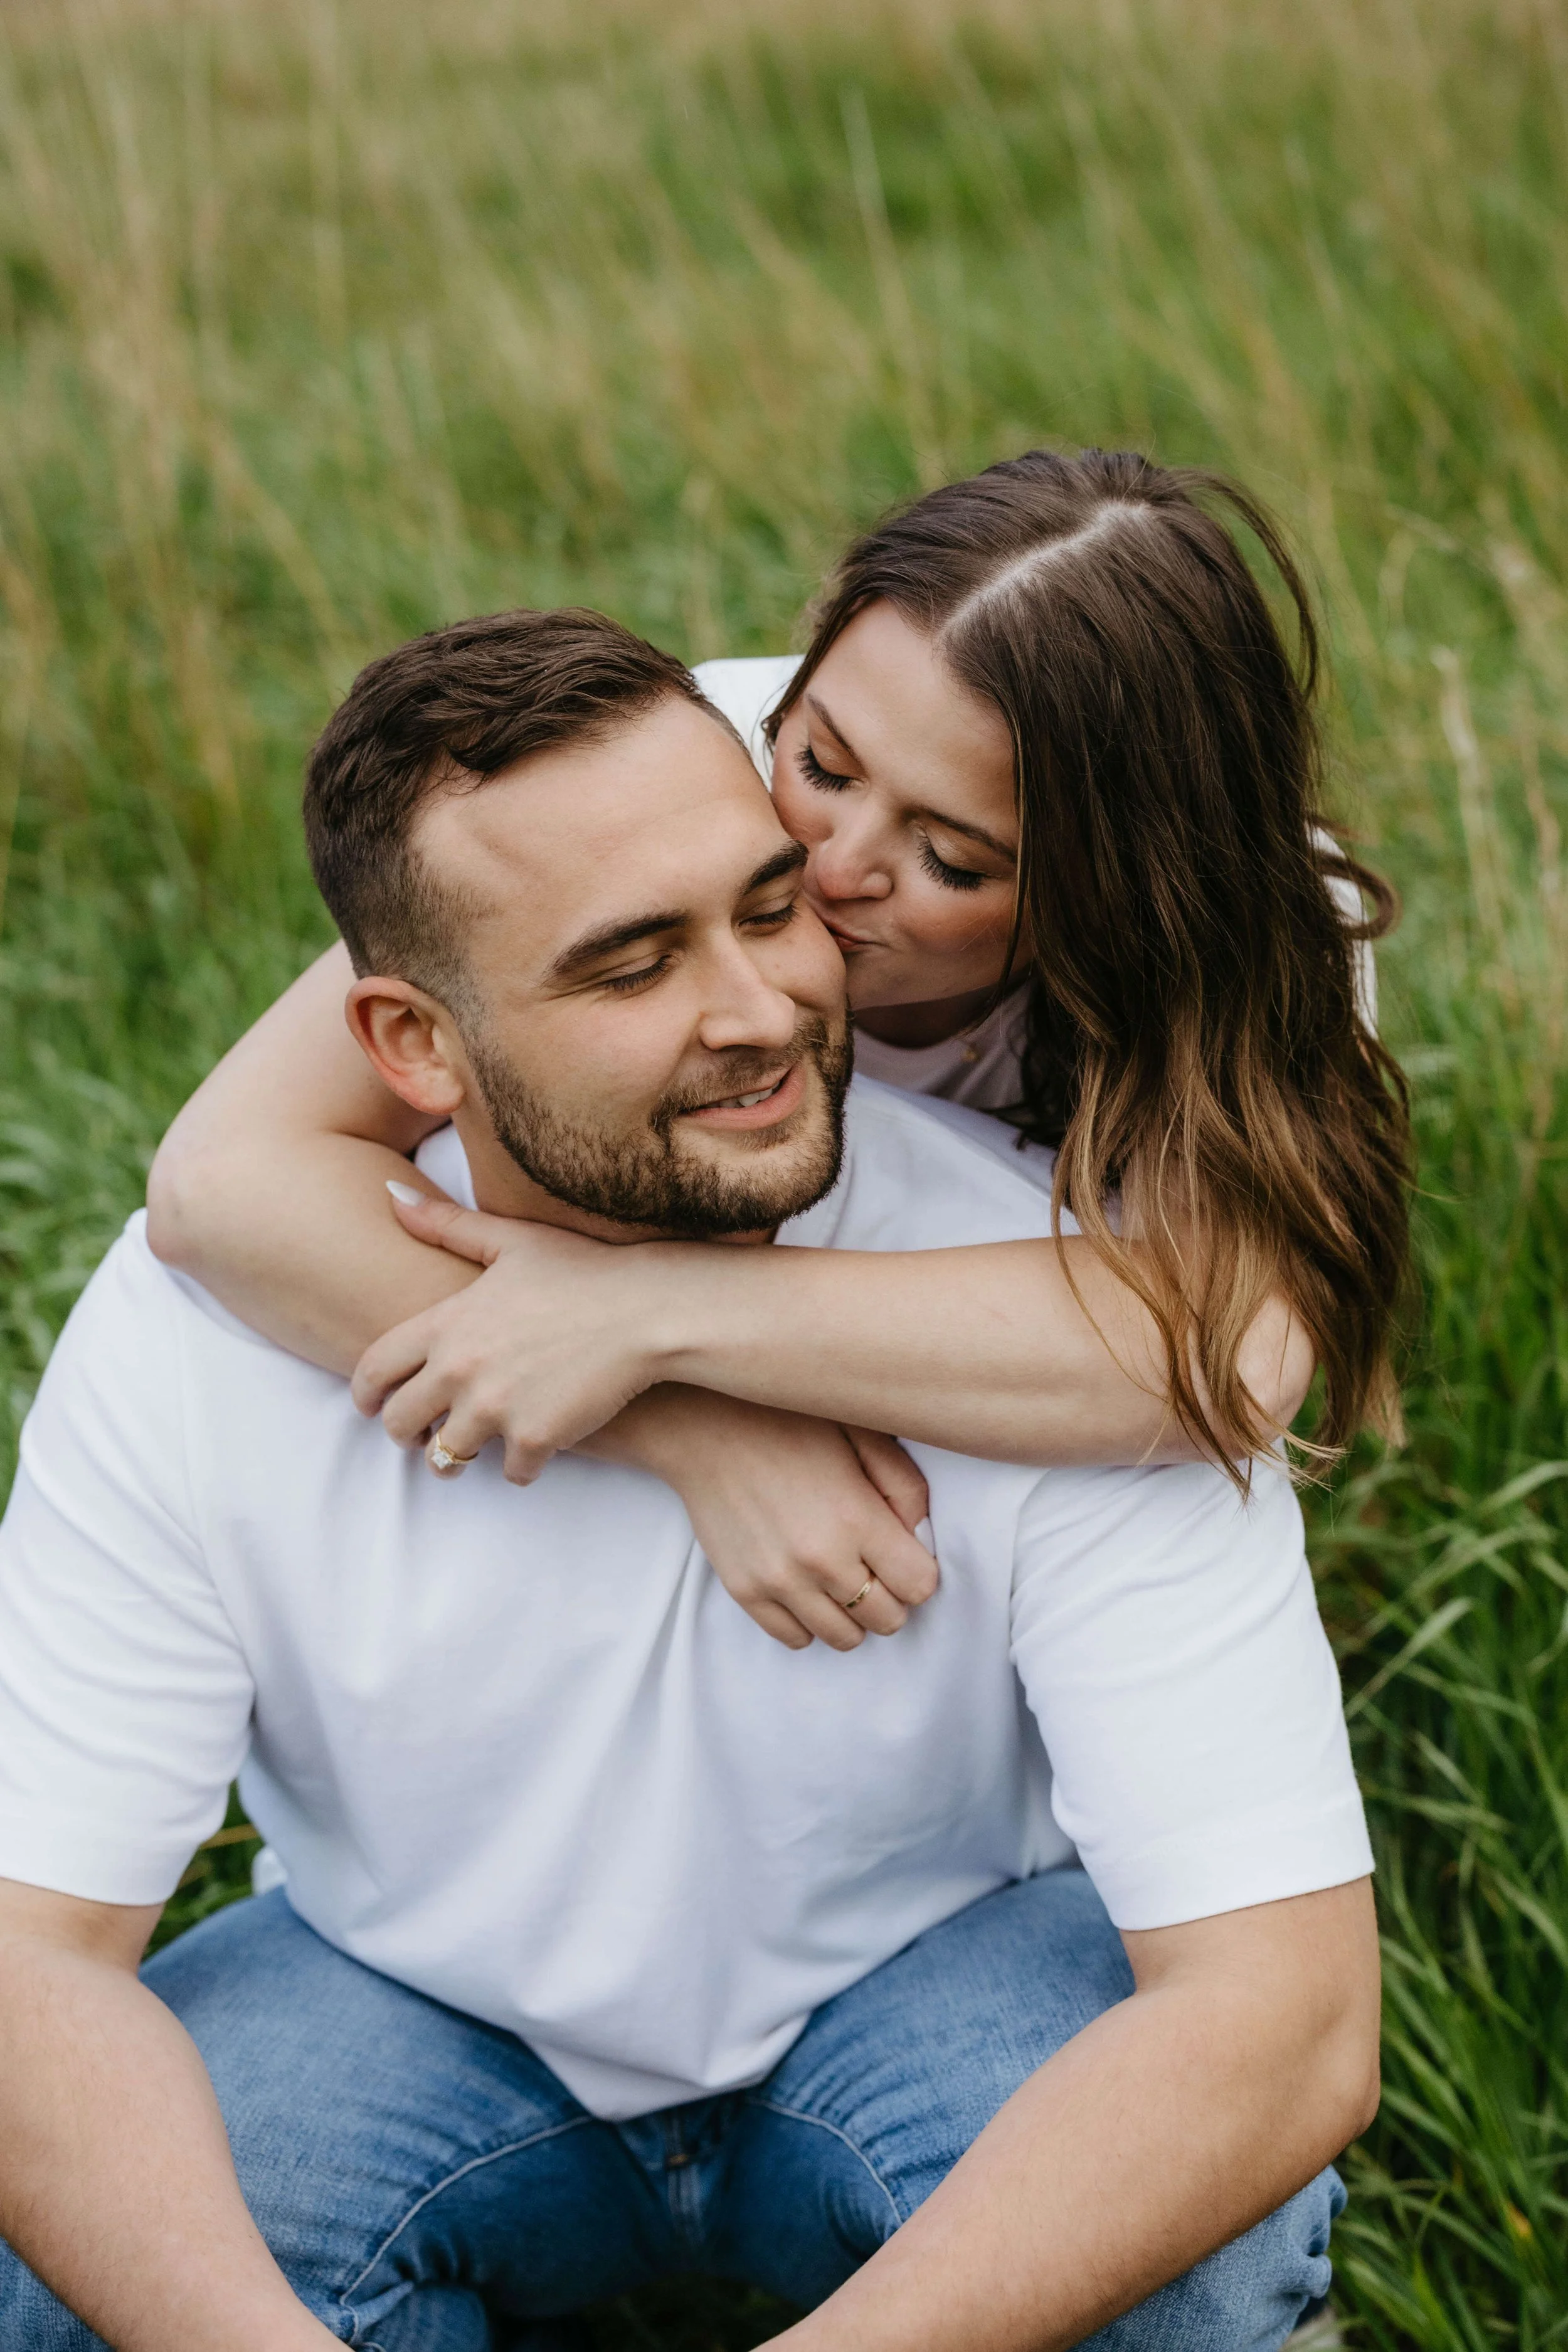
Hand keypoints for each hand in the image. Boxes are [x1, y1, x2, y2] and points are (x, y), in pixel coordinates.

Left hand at [354, 1189, 686, 1479]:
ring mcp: (496, 1408)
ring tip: (463, 1458)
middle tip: (418, 1436)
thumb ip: (446, 1224)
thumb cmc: (585, 1269)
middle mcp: (460, 1370)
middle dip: (405, 1433)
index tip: (371, 1405)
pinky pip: (512, 1473)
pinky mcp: (536, 1438)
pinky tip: (534, 1452)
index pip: (375, 1368)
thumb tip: (390, 1193)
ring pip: (447, 1456)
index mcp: (448, 1323)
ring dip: (452, 1460)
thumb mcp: (512, 1240)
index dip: (365, 1392)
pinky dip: (521, 1467)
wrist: (649, 1310)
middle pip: (402, 1422)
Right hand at [581, 1389, 937, 1648]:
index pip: (920, 1586)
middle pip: (887, 1620)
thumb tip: (920, 1536)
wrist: (705, 1429)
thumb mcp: (862, 1435)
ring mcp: (779, 1581)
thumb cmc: (789, 1424)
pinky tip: (807, 1588)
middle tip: (875, 1566)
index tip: (904, 1554)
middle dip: (891, 1596)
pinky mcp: (745, 1591)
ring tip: (841, 1578)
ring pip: (845, 1639)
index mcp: (857, 1517)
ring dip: (852, 1614)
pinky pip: (795, 1639)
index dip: (919, 1571)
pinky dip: (809, 1622)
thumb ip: (904, 1486)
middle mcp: (820, 1559)